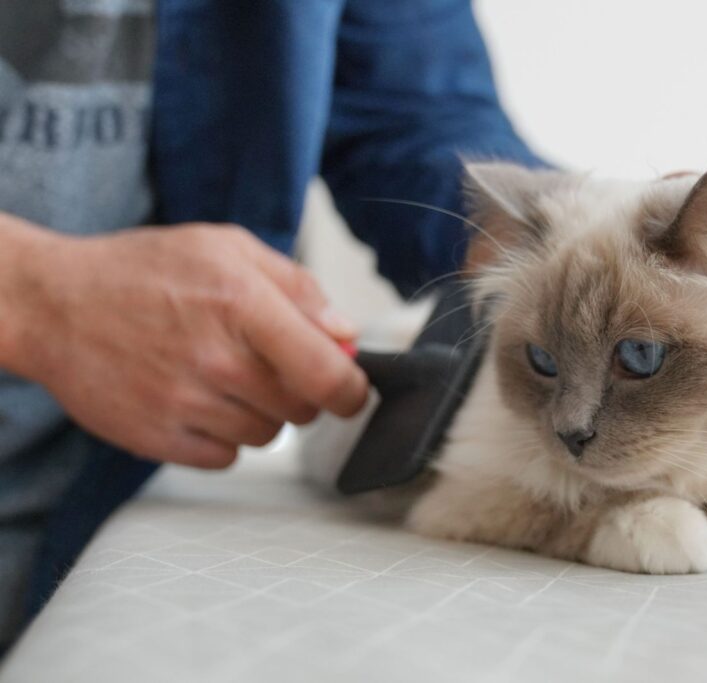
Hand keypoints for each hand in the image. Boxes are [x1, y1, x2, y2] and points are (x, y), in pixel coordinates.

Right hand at [1, 218, 367, 467]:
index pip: (327, 373)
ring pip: (267, 436)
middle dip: (298, 391)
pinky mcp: (157, 438)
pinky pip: (225, 457)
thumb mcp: (227, 248)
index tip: (351, 390)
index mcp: (243, 303)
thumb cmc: (143, 271)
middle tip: (266, 363)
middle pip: (302, 409)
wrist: (52, 304)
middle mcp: (216, 358)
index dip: (352, 390)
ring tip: (221, 375)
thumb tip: (345, 335)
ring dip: (260, 413)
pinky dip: (223, 436)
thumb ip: (297, 288)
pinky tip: (197, 399)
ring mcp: (184, 403)